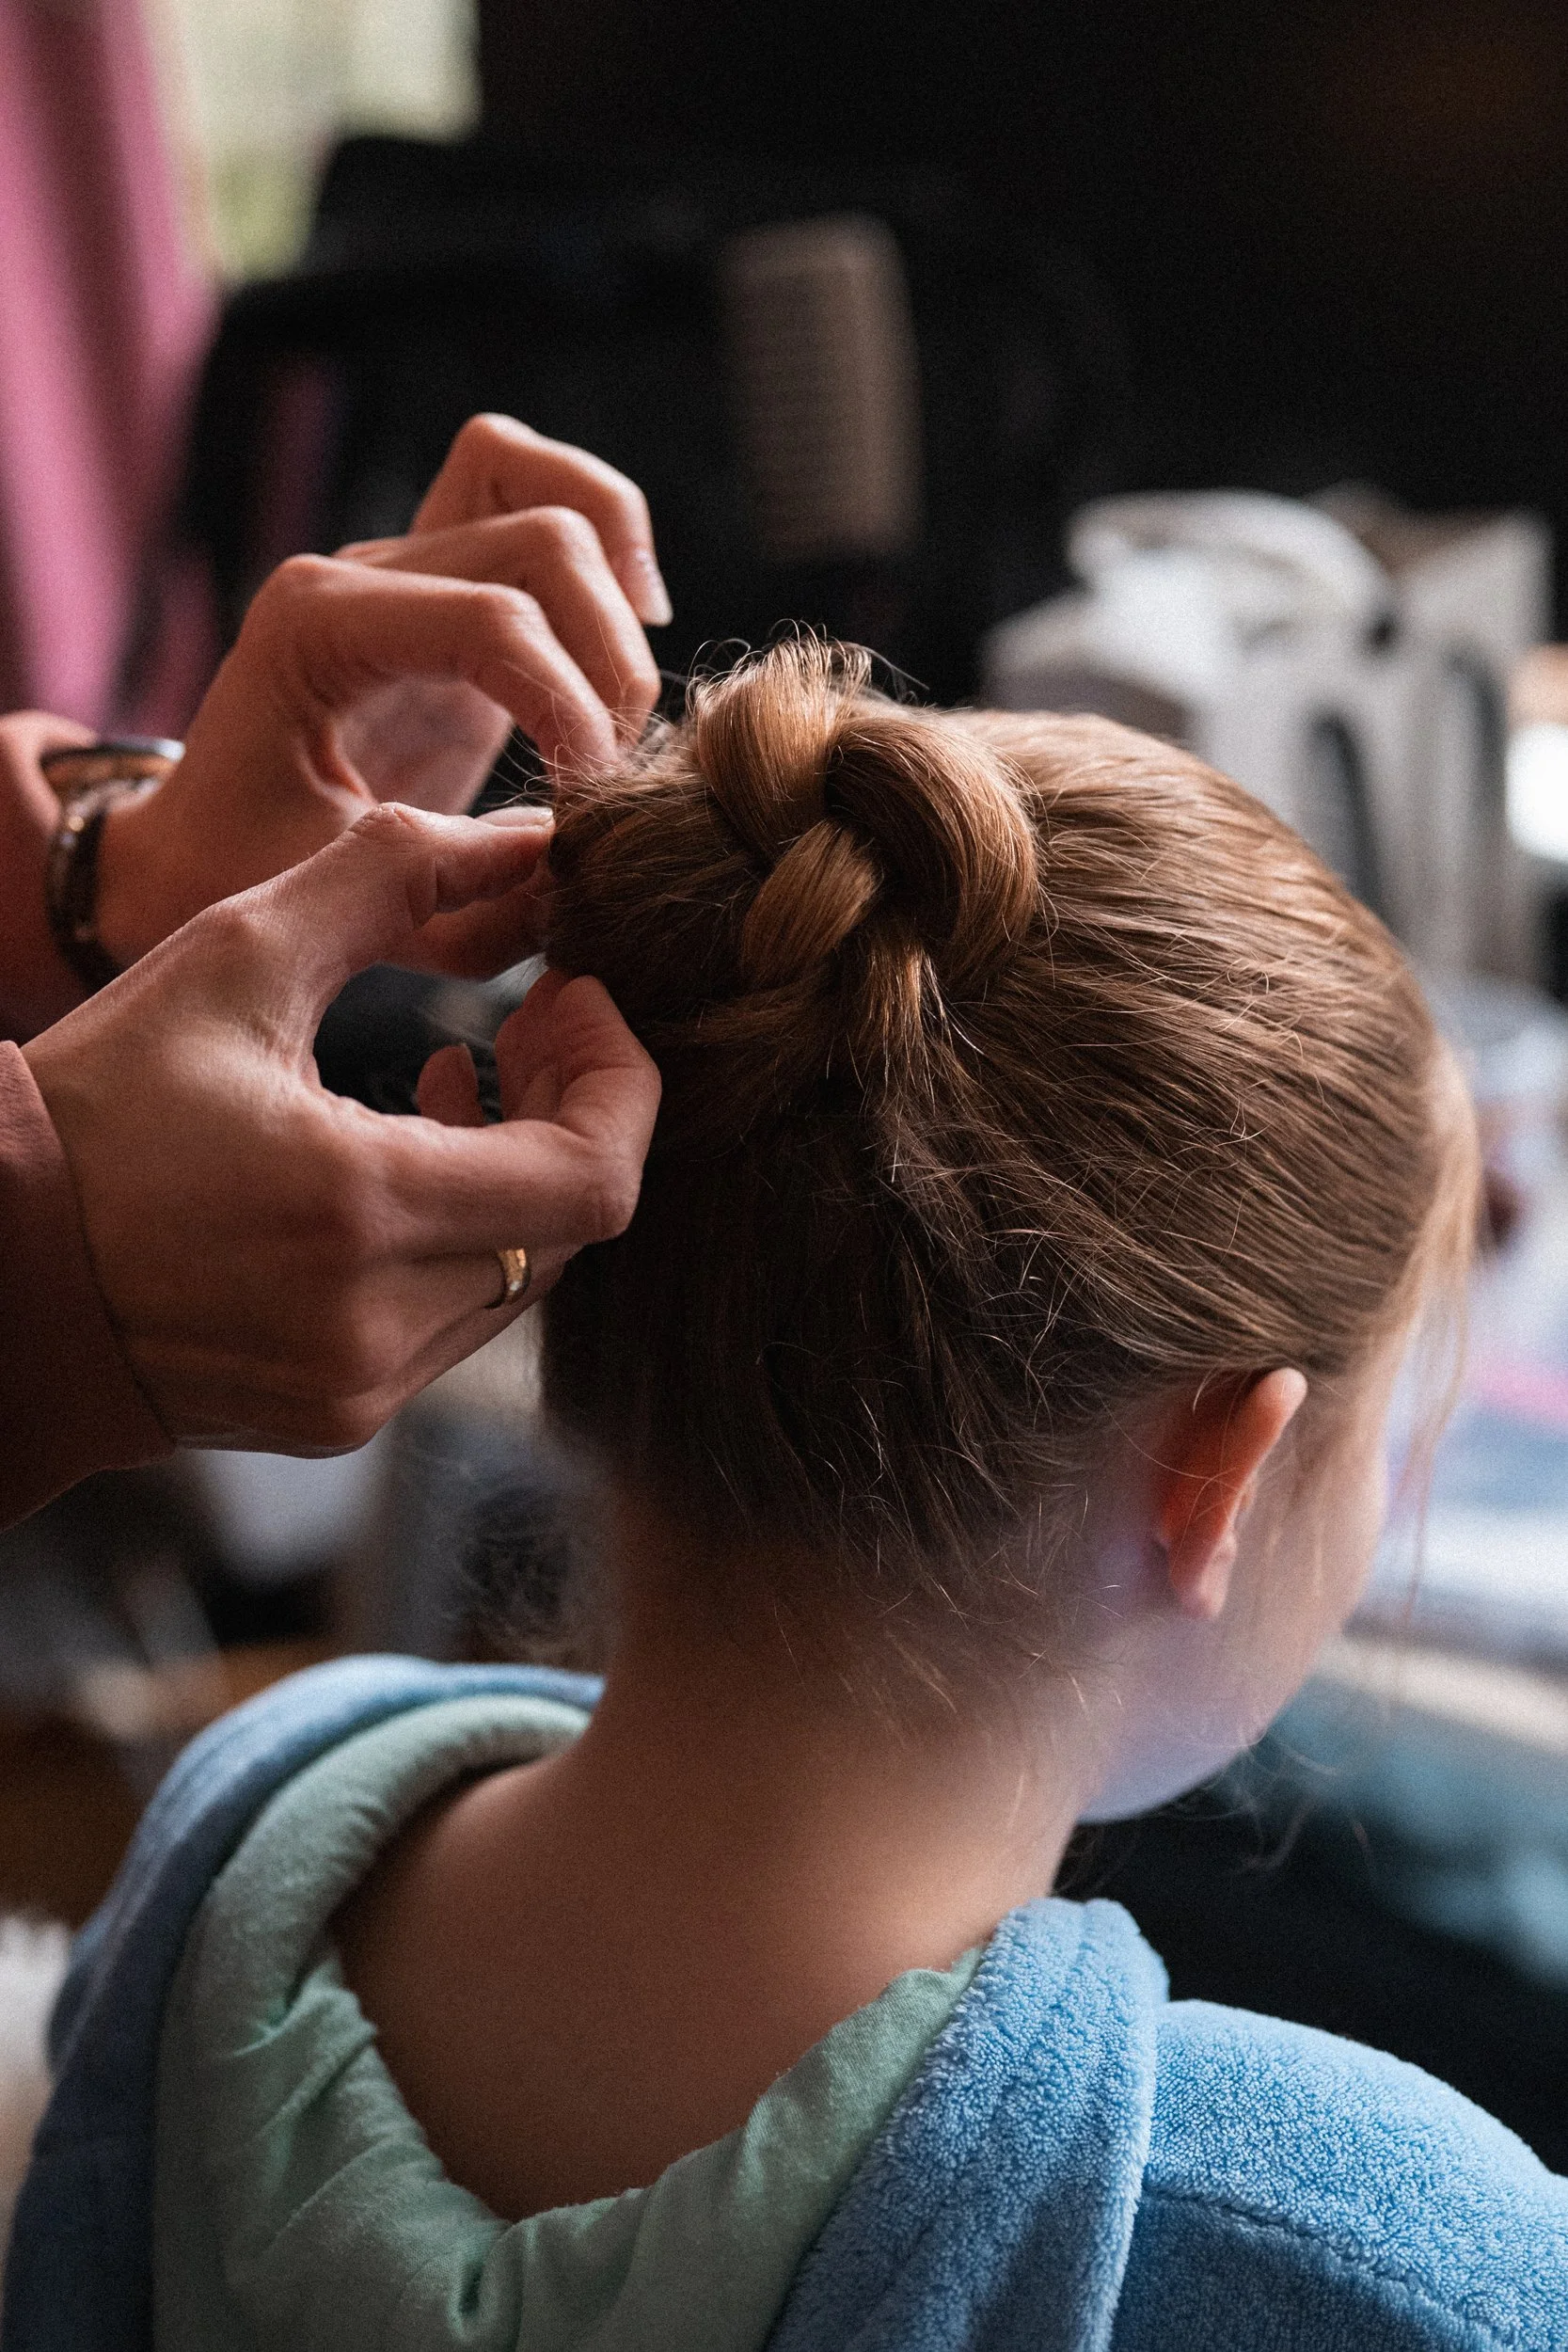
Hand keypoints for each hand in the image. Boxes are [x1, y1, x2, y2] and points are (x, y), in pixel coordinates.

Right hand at [24, 804, 659, 1451]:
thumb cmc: (90, 1107)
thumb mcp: (227, 957)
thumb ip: (387, 875)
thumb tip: (525, 839)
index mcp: (357, 1212)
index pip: (597, 1179)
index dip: (619, 1080)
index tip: (574, 996)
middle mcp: (372, 1325)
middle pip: (572, 1223)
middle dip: (576, 1109)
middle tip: (532, 1020)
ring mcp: (359, 1386)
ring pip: (523, 1272)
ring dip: (522, 1171)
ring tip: (462, 1076)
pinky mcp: (337, 1416)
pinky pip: (458, 1321)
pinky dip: (463, 1235)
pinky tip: (403, 1160)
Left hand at [95, 415, 668, 963]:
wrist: (202, 842)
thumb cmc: (250, 870)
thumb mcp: (340, 907)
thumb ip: (455, 905)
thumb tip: (575, 865)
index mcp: (314, 627)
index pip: (490, 621)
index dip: (569, 709)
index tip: (584, 808)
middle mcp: (361, 571)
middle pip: (545, 541)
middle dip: (607, 662)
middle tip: (605, 778)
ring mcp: (409, 563)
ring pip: (556, 497)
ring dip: (619, 609)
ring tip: (619, 717)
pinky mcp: (454, 581)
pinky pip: (548, 495)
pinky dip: (614, 547)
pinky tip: (633, 632)